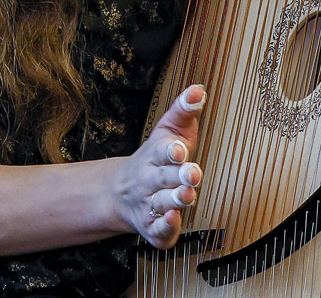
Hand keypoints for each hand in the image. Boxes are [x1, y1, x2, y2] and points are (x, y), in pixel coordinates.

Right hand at [114, 84, 204, 247]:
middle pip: (162, 177)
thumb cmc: (156, 157)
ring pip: (161, 203)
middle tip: (193, 174)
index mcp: (155, 155)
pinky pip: (157, 230)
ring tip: (188, 196)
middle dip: (178, 176)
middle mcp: (149, 180)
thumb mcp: (168, 130)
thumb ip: (184, 110)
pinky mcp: (153, 227)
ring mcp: (149, 204)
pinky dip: (164, 228)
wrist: (121, 192)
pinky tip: (173, 221)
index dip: (171, 151)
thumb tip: (199, 90)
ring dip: (174, 200)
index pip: (161, 151)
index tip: (181, 149)